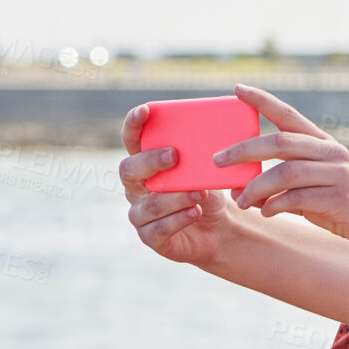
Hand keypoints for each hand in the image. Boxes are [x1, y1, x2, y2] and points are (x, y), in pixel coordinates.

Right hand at [118, 104, 240, 266]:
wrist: (219, 228)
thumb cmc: (207, 191)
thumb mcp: (206, 169)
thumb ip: (203, 149)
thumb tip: (220, 120)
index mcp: (145, 163)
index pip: (131, 140)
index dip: (133, 125)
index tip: (145, 110)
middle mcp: (136, 188)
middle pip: (129, 170)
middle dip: (150, 161)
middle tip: (175, 155)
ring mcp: (140, 214)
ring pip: (148, 204)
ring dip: (174, 196)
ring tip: (199, 192)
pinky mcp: (150, 237)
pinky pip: (158, 229)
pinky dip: (178, 219)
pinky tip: (195, 212)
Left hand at [222, 85, 348, 257]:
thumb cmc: (348, 210)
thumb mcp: (316, 191)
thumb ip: (286, 186)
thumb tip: (244, 191)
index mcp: (325, 146)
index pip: (290, 115)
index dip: (263, 101)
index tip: (237, 89)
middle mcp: (332, 154)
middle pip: (280, 142)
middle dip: (244, 149)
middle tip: (218, 160)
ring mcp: (339, 175)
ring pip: (286, 172)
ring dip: (257, 187)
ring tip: (241, 202)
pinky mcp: (341, 200)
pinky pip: (299, 198)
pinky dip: (277, 205)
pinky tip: (266, 212)